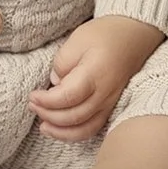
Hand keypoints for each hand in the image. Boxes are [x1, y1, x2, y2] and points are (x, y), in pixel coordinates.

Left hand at [28, 16, 164, 142]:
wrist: (135, 34)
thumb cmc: (105, 34)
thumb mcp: (78, 39)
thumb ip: (63, 62)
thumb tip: (54, 84)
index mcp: (96, 74)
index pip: (68, 97)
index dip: (47, 101)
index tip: (33, 95)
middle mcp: (105, 93)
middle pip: (75, 116)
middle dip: (49, 115)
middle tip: (32, 106)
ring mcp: (110, 102)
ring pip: (85, 129)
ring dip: (61, 131)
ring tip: (43, 126)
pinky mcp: (111, 106)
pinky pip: (94, 128)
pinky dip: (75, 134)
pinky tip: (60, 129)